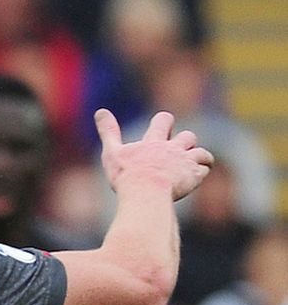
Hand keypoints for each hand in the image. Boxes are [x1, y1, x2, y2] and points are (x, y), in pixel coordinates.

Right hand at [97, 109, 211, 202]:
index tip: (162, 127)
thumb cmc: (126, 175)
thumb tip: (100, 111)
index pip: (163, 120)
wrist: (146, 193)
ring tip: (194, 165)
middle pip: (187, 136)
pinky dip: (202, 171)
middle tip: (176, 151)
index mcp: (153, 142)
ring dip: (200, 157)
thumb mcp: (112, 152)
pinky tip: (195, 178)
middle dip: (184, 142)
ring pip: (202, 153)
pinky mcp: (195, 175)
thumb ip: (108, 132)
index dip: (164, 122)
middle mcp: (173, 148)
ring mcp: (186, 161)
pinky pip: (204, 169)